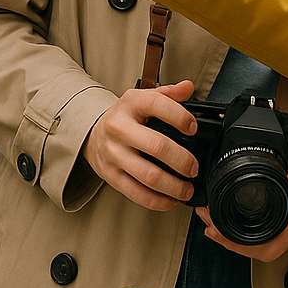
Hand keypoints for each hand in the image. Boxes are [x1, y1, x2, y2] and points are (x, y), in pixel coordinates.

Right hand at [83, 80, 198, 210]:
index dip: (180, 117)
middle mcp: (120, 128)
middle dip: (181, 160)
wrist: (93, 134)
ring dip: (172, 186)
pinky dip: (156, 200)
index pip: (158, 105)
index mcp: (132, 104)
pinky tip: (170, 200)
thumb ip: (169, 93)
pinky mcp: (110, 176)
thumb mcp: (144, 98)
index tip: (193, 128)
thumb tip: (188, 87)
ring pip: (147, 175)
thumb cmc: (126, 116)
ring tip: (187, 188)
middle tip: (194, 167)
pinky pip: (135, 193)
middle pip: (156, 146)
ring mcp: (114, 154)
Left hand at [195, 143, 287, 261]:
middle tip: (207, 222)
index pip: (266, 247)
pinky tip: (228, 212)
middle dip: (227, 239)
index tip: (218, 231)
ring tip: (211, 217)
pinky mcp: (282, 211)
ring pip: (254, 237)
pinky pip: (258, 225)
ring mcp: (286, 221)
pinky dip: (239, 221)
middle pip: (255, 247)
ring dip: (230, 232)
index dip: (238, 245)